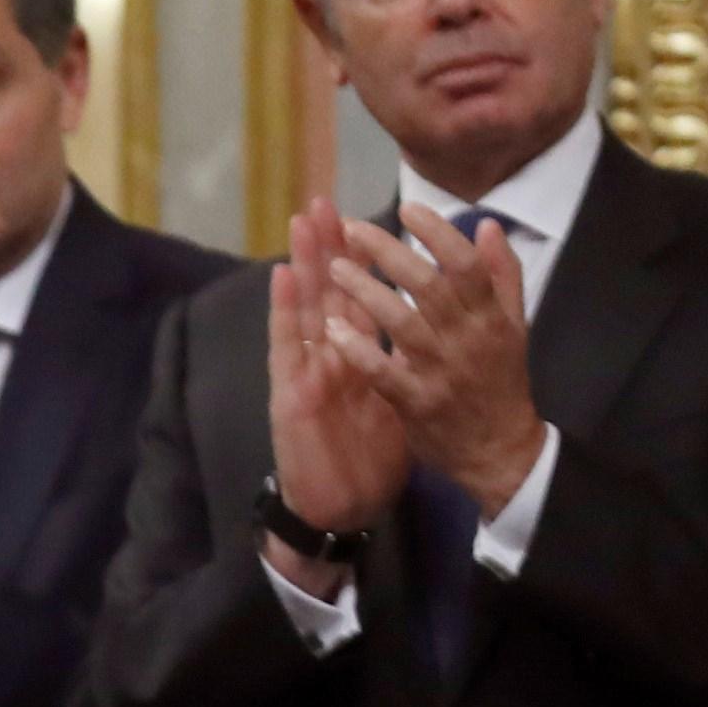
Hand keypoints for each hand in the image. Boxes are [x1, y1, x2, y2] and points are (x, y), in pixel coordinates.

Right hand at [263, 211, 410, 561]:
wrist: (343, 507)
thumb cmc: (367, 454)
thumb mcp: (396, 399)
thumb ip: (402, 360)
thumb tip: (426, 327)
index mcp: (359, 357)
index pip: (360, 298)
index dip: (363, 262)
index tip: (367, 219)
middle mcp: (330, 357)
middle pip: (327, 294)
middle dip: (327, 248)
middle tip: (325, 200)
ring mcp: (308, 371)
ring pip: (304, 308)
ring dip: (301, 262)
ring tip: (302, 220)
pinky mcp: (292, 394)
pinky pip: (288, 348)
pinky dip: (284, 309)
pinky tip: (281, 276)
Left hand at [321, 206, 545, 511]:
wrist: (499, 451)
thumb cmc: (501, 381)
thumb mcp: (514, 326)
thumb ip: (502, 276)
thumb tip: (488, 226)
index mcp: (493, 318)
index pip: (467, 265)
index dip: (438, 233)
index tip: (408, 209)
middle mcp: (469, 340)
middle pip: (429, 286)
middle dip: (389, 253)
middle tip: (353, 229)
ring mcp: (442, 372)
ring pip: (402, 323)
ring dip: (366, 292)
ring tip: (334, 268)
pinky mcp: (417, 403)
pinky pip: (383, 372)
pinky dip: (358, 349)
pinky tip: (332, 328)